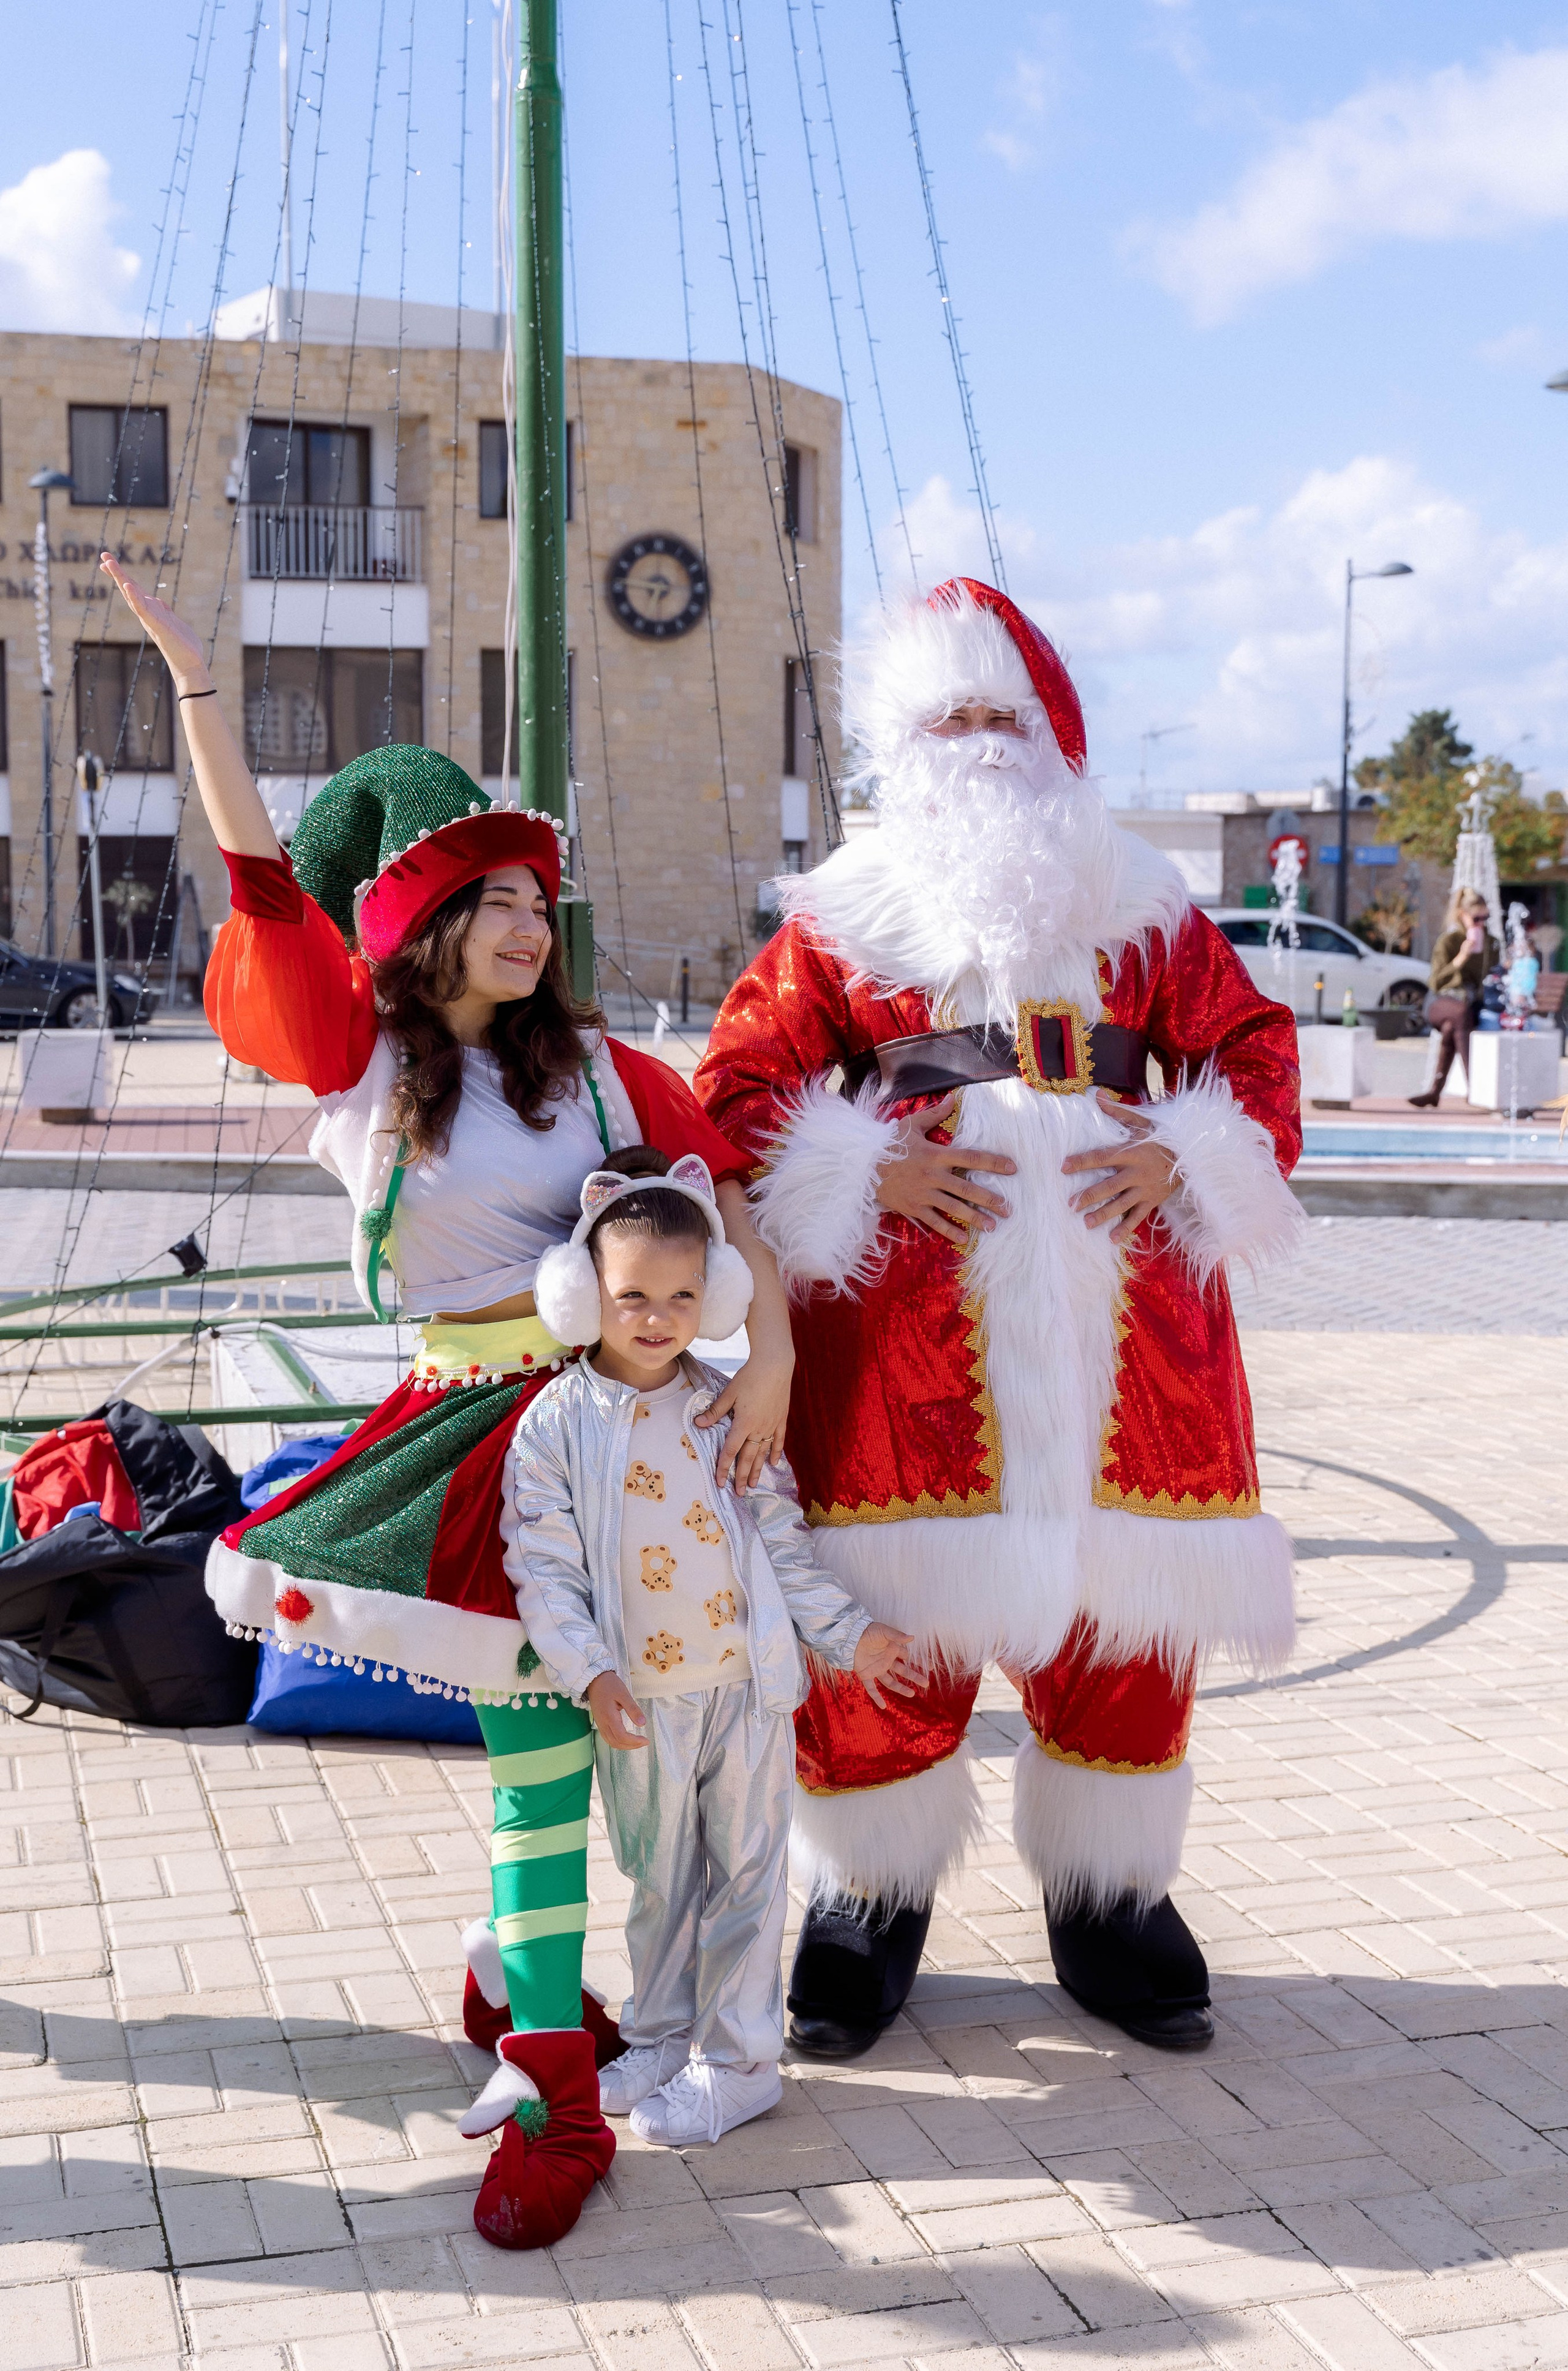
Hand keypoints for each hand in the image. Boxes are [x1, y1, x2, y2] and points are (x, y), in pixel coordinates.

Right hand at [98, 554, 211, 691]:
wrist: (189, 665)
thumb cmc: (182, 646)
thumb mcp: (173, 621)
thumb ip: (165, 612)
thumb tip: (159, 602)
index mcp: (150, 611)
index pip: (134, 590)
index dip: (122, 575)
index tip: (108, 562)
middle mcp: (146, 614)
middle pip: (129, 588)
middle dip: (116, 571)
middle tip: (103, 554)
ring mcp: (150, 619)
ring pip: (132, 595)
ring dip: (121, 579)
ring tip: (109, 563)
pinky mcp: (157, 626)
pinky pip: (143, 610)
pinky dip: (134, 598)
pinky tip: (127, 585)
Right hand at [586, 1670, 646, 1749]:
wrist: (594, 1680)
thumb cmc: (609, 1684)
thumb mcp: (624, 1694)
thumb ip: (633, 1709)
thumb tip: (642, 1723)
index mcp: (609, 1717)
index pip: (622, 1736)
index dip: (635, 1741)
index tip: (646, 1740)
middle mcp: (603, 1723)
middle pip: (617, 1743)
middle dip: (631, 1746)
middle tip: (644, 1742)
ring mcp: (600, 1724)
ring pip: (612, 1742)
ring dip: (625, 1746)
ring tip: (637, 1742)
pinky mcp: (600, 1723)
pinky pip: (608, 1738)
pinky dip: (618, 1742)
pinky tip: (626, 1738)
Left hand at [694, 1346, 792, 1490]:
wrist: (775, 1365)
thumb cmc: (749, 1377)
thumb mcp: (729, 1393)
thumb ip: (715, 1411)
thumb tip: (698, 1424)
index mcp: (743, 1423)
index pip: (730, 1451)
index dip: (724, 1467)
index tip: (720, 1481)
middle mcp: (758, 1428)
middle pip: (748, 1457)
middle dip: (742, 1476)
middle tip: (740, 1492)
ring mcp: (771, 1425)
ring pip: (763, 1453)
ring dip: (758, 1469)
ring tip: (754, 1484)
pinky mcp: (781, 1419)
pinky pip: (778, 1440)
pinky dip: (776, 1452)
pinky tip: (774, 1463)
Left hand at [852, 1620, 920, 1709]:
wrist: (850, 1635)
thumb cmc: (868, 1630)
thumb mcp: (884, 1631)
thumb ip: (897, 1636)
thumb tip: (913, 1637)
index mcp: (892, 1650)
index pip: (909, 1658)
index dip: (920, 1662)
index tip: (931, 1667)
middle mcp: (886, 1661)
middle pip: (903, 1671)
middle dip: (915, 1677)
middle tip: (926, 1683)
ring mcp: (876, 1669)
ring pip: (891, 1682)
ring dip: (901, 1688)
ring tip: (912, 1694)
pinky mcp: (865, 1674)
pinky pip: (871, 1688)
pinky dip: (876, 1697)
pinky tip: (883, 1706)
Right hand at [874, 1093, 1015, 1247]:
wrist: (863, 1166)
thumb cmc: (889, 1143)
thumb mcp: (911, 1125)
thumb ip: (935, 1115)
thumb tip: (954, 1099)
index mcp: (936, 1154)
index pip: (972, 1158)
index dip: (994, 1163)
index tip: (1012, 1168)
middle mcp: (933, 1175)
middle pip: (967, 1188)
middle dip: (990, 1199)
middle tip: (1007, 1209)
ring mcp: (924, 1194)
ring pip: (954, 1208)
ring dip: (975, 1218)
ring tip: (992, 1226)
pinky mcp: (913, 1207)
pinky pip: (934, 1221)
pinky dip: (949, 1230)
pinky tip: (964, 1238)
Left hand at [1060, 1092, 1177, 1245]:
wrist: (1190, 1156)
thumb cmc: (1160, 1138)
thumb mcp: (1141, 1123)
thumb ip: (1118, 1113)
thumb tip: (1098, 1097)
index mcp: (1130, 1153)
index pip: (1102, 1157)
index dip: (1082, 1161)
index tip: (1064, 1167)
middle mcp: (1136, 1173)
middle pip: (1109, 1186)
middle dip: (1089, 1196)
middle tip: (1071, 1205)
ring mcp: (1144, 1189)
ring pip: (1121, 1205)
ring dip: (1103, 1215)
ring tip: (1086, 1223)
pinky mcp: (1152, 1201)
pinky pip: (1138, 1217)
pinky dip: (1126, 1228)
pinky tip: (1112, 1239)